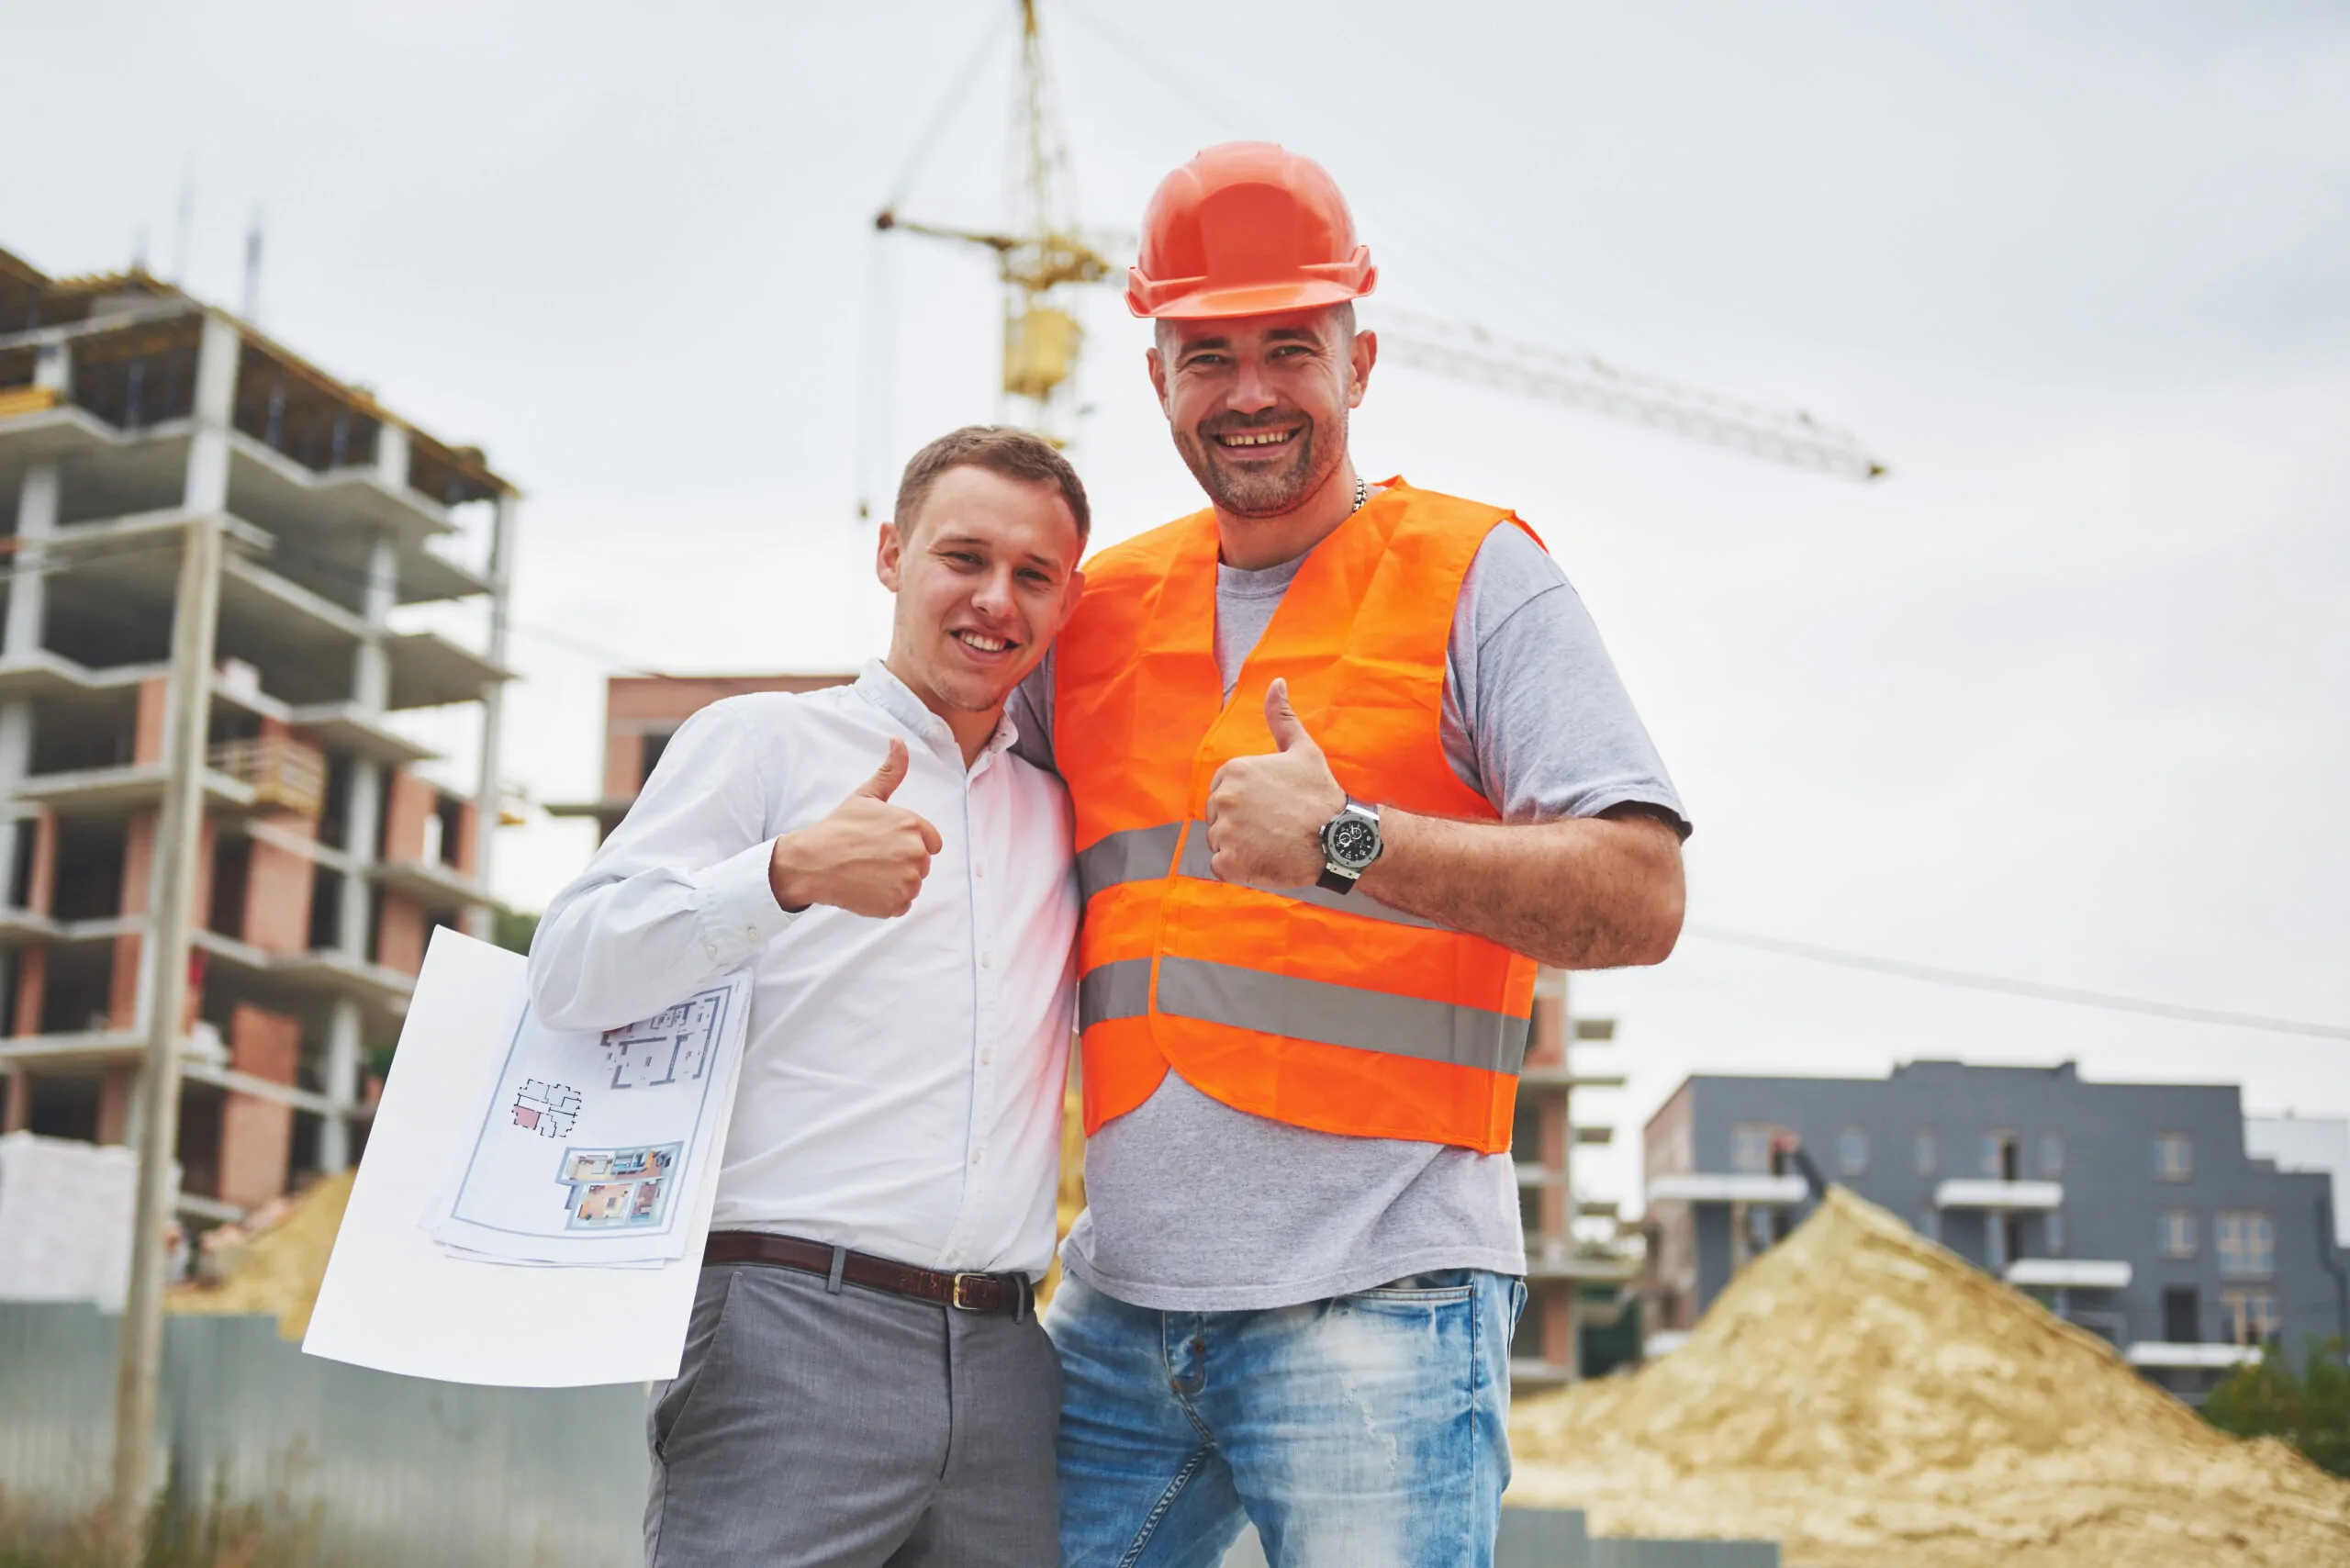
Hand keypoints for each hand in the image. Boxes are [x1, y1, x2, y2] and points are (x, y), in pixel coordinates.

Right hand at [769, 738, 942, 916]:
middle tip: (872, 858)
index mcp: (913, 825)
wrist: (813, 862)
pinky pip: (902, 904)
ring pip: (912, 884)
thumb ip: (891, 771)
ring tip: (867, 872)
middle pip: (922, 864)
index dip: (910, 843)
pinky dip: (887, 901)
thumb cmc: (838, 828)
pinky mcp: (897, 903)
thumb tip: (899, 741)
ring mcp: (907, 880)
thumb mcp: (866, 795)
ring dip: (895, 882)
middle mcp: (916, 852)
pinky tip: (866, 888)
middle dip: (901, 863)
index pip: (932, 842)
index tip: (886, 844)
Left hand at [1202, 679, 1345, 887]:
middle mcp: (1224, 798)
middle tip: (1272, 828)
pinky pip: (1222, 867)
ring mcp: (1225, 831)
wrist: (1338, 838)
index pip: (1224, 792)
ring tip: (1271, 844)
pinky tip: (1264, 860)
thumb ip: (1282, 717)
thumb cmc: (1320, 794)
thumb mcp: (1302, 749)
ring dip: (1240, 847)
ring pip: (1219, 842)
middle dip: (1240, 825)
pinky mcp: (1229, 862)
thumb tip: (1276, 683)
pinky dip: (1239, 868)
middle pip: (1218, 817)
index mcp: (1234, 770)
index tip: (1270, 809)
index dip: (1246, 803)